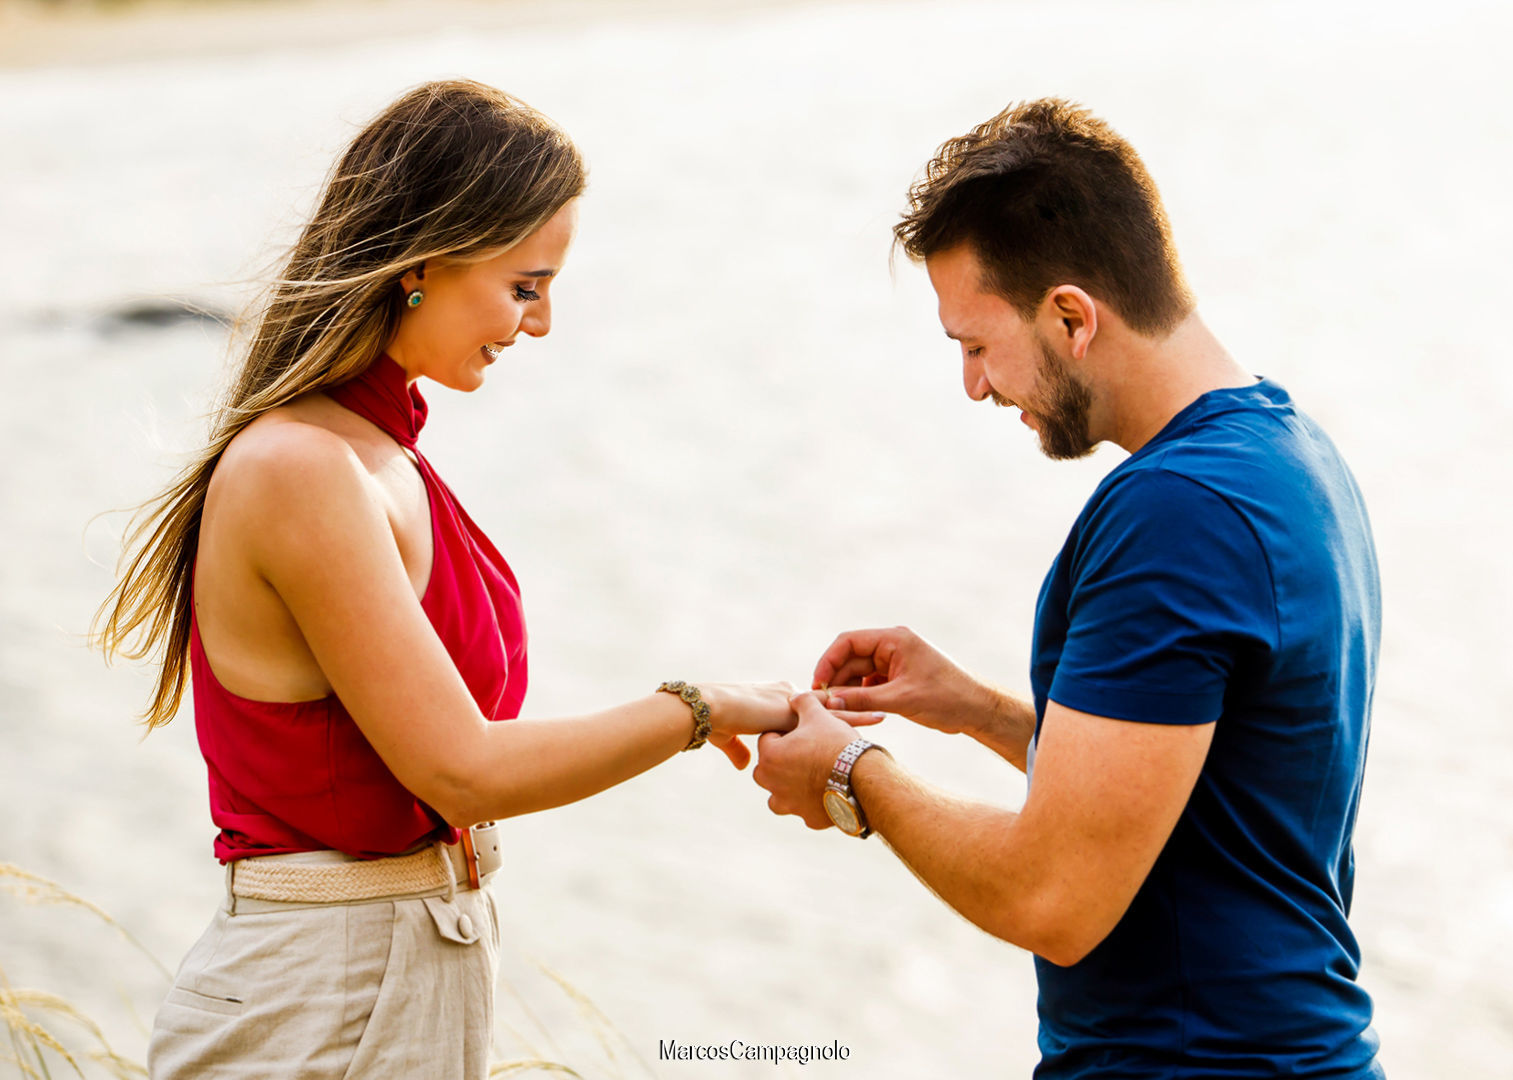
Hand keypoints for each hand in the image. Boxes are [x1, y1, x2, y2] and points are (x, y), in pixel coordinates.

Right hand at [698, 681, 883, 771]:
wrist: (711, 713)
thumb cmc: (718, 723)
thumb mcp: (730, 739)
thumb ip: (739, 750)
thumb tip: (743, 766)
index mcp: (778, 703)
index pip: (808, 711)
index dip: (829, 717)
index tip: (846, 726)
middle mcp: (788, 700)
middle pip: (824, 709)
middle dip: (850, 713)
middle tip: (878, 714)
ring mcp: (792, 705)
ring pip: (830, 711)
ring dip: (856, 716)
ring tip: (882, 716)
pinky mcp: (794, 710)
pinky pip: (826, 717)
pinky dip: (849, 721)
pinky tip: (870, 724)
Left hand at [752, 691, 876, 828]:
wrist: (863, 777)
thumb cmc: (838, 743)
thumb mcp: (819, 715)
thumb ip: (802, 702)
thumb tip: (794, 697)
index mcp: (771, 757)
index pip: (768, 738)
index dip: (785, 732)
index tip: (802, 733)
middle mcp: (773, 784)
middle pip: (768, 768)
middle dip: (782, 760)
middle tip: (806, 752)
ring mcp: (790, 804)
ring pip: (779, 794)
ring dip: (789, 786)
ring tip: (811, 775)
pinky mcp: (808, 819)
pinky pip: (803, 809)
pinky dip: (811, 802)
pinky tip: (827, 791)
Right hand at [812, 626, 995, 737]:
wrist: (976, 709)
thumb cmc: (946, 698)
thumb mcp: (901, 700)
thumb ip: (863, 699)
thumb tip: (830, 701)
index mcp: (894, 639)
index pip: (849, 642)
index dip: (828, 661)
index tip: (818, 683)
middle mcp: (893, 646)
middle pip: (851, 657)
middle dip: (837, 678)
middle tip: (824, 702)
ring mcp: (895, 662)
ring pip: (859, 672)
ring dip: (847, 689)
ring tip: (836, 709)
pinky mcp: (898, 678)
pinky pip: (870, 683)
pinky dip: (860, 695)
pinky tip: (854, 710)